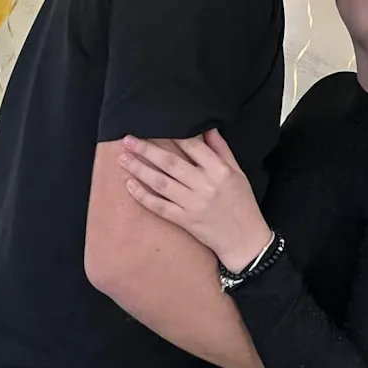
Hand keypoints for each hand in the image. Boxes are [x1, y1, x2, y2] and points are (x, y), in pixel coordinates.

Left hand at [120, 130, 271, 271]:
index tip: (154, 128)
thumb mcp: (238, 173)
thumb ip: (221, 149)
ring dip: (139, 169)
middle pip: (170, 163)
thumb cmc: (242, 203)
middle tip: (128, 140)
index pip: (192, 147)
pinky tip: (129, 185)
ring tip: (123, 158)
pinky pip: (159, 206)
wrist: (244, 239)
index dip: (171, 135)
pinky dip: (143, 196)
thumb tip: (207, 128)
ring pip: (160, 183)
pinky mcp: (185, 220)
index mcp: (219, 171)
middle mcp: (205, 185)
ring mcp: (193, 204)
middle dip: (146, 149)